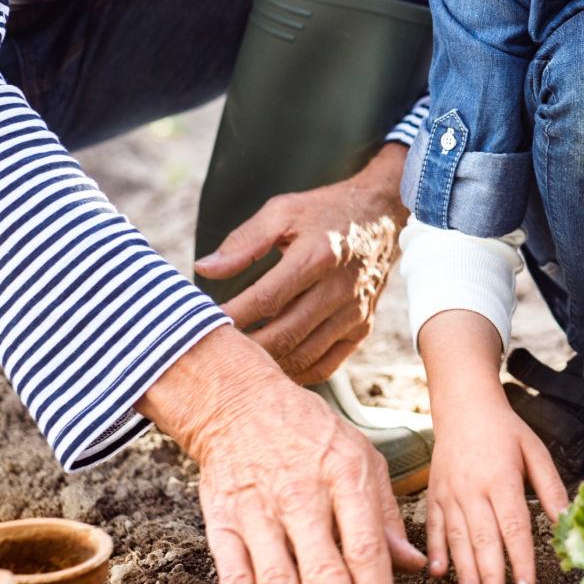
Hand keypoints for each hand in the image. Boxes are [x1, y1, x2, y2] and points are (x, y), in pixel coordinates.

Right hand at [140, 328, 424, 583]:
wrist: (238, 401)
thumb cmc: (310, 433)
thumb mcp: (361, 456)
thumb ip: (384, 514)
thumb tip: (412, 566)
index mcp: (344, 476)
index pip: (363, 546)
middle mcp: (301, 494)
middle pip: (321, 568)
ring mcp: (258, 509)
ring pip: (277, 577)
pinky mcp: (222, 519)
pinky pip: (232, 570)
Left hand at [194, 145, 407, 382]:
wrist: (380, 215)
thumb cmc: (323, 211)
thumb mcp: (282, 211)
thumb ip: (242, 242)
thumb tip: (204, 269)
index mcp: (317, 256)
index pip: (266, 299)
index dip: (234, 316)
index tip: (205, 322)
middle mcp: (340, 288)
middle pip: (285, 334)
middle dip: (246, 347)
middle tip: (218, 349)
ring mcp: (354, 312)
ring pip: (304, 355)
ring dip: (269, 363)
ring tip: (239, 360)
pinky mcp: (363, 327)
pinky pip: (327, 365)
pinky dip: (297, 372)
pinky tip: (274, 366)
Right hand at [425, 396, 568, 583]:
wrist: (464, 406)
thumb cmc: (505, 432)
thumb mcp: (535, 452)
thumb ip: (551, 489)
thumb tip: (567, 523)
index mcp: (502, 478)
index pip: (514, 526)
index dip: (521, 559)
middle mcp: (473, 489)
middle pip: (484, 538)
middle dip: (490, 574)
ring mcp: (450, 493)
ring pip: (457, 538)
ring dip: (464, 570)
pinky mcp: (434, 495)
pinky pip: (434, 527)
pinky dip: (434, 550)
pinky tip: (437, 573)